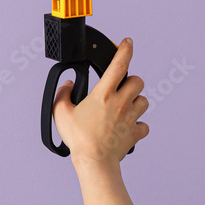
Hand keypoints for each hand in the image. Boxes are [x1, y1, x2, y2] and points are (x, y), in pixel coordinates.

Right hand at [53, 38, 148, 169]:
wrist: (95, 162)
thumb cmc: (79, 139)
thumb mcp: (61, 113)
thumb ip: (62, 94)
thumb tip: (67, 85)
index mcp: (103, 94)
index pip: (118, 65)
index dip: (124, 50)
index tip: (127, 42)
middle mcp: (121, 103)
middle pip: (138, 81)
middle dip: (131, 80)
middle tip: (120, 86)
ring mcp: (131, 118)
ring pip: (144, 101)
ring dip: (136, 100)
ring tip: (123, 106)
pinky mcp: (136, 133)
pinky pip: (144, 125)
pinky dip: (138, 124)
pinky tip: (127, 126)